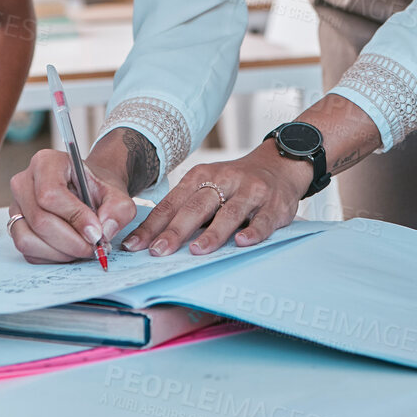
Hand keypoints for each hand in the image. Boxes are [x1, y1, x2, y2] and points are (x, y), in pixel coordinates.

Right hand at [8, 146, 135, 262]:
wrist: (89, 192)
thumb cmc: (99, 189)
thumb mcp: (117, 194)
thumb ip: (118, 210)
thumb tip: (103, 232)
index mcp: (47, 162)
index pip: (50, 194)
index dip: (74, 217)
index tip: (96, 233)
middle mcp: (24, 182)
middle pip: (40, 220)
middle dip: (70, 241)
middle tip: (94, 247)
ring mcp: (16, 205)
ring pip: (28, 239)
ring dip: (60, 252)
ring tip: (82, 248)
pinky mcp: (15, 226)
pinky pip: (28, 251)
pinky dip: (52, 256)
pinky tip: (70, 249)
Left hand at [124, 143, 308, 257]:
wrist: (280, 164)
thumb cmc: (235, 183)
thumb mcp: (209, 184)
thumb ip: (186, 207)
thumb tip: (153, 239)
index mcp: (202, 175)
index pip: (173, 203)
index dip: (153, 225)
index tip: (135, 245)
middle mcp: (225, 180)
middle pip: (197, 206)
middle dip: (176, 230)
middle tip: (159, 251)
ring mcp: (251, 192)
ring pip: (230, 213)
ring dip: (213, 233)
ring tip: (197, 251)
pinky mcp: (274, 205)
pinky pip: (263, 220)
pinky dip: (254, 232)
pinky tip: (242, 243)